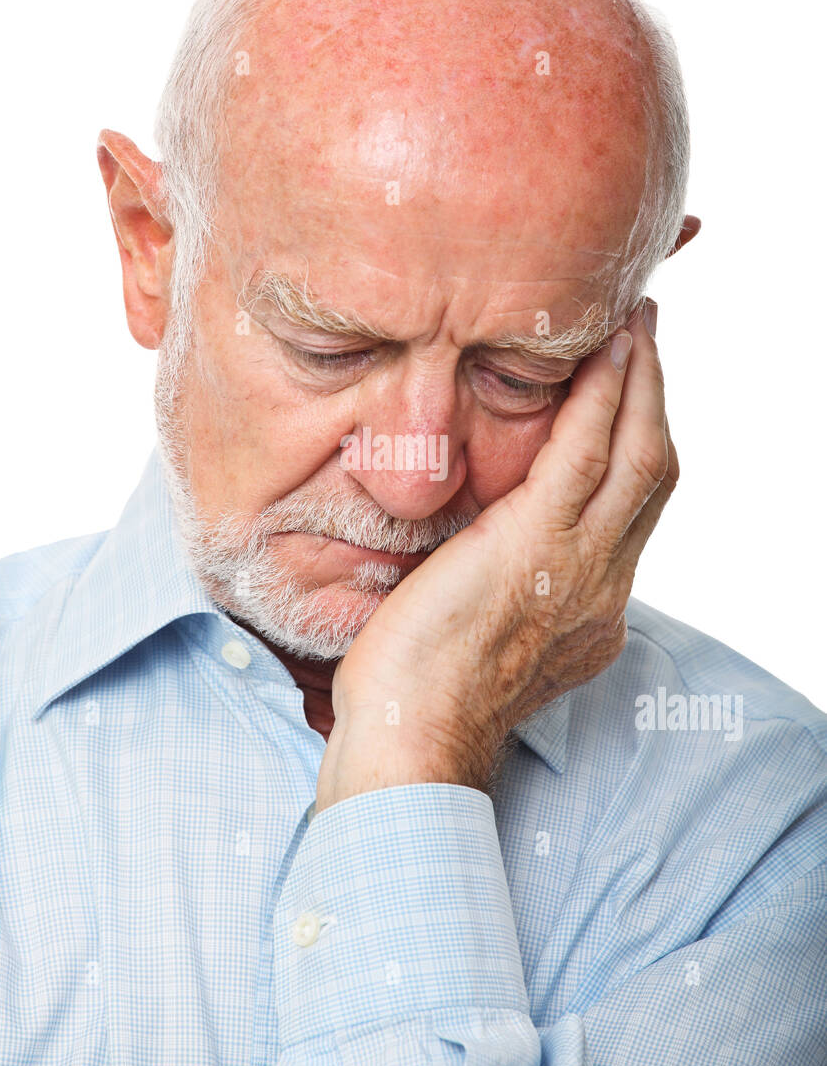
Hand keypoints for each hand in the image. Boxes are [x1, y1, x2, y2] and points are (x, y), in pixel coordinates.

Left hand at [315, 299, 677, 810]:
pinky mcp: (537, 544)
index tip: (627, 397)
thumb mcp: (479, 638)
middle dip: (654, 398)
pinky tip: (601, 351)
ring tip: (632, 324)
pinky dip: (602, 396)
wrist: (411, 740)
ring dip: (639, 381)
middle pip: (652, 473)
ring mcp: (579, 567)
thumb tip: (475, 549)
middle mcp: (601, 587)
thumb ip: (500, 589)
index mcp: (588, 610)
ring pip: (637, 455)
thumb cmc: (417, 697)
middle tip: (645, 336)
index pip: (629, 513)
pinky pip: (588, 452)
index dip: (636, 446)